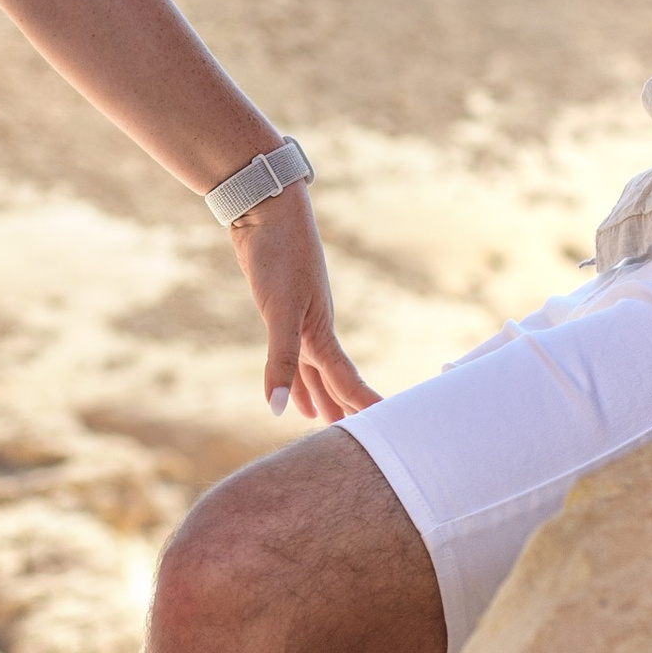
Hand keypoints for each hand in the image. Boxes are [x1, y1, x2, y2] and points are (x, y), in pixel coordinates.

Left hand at [227, 183, 375, 421]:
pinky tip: (290, 383)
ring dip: (319, 394)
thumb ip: (281, 361)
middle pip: (333, 381)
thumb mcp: (278, 312)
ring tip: (320, 422)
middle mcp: (315, 329)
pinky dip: (295, 373)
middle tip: (356, 445)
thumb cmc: (278, 254)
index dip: (362, 409)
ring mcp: (299, 317)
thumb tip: (278, 410)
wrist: (266, 207)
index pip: (346, 382)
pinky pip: (294, 352)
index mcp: (321, 333)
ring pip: (313, 368)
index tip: (385, 435)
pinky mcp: (281, 307)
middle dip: (343, 410)